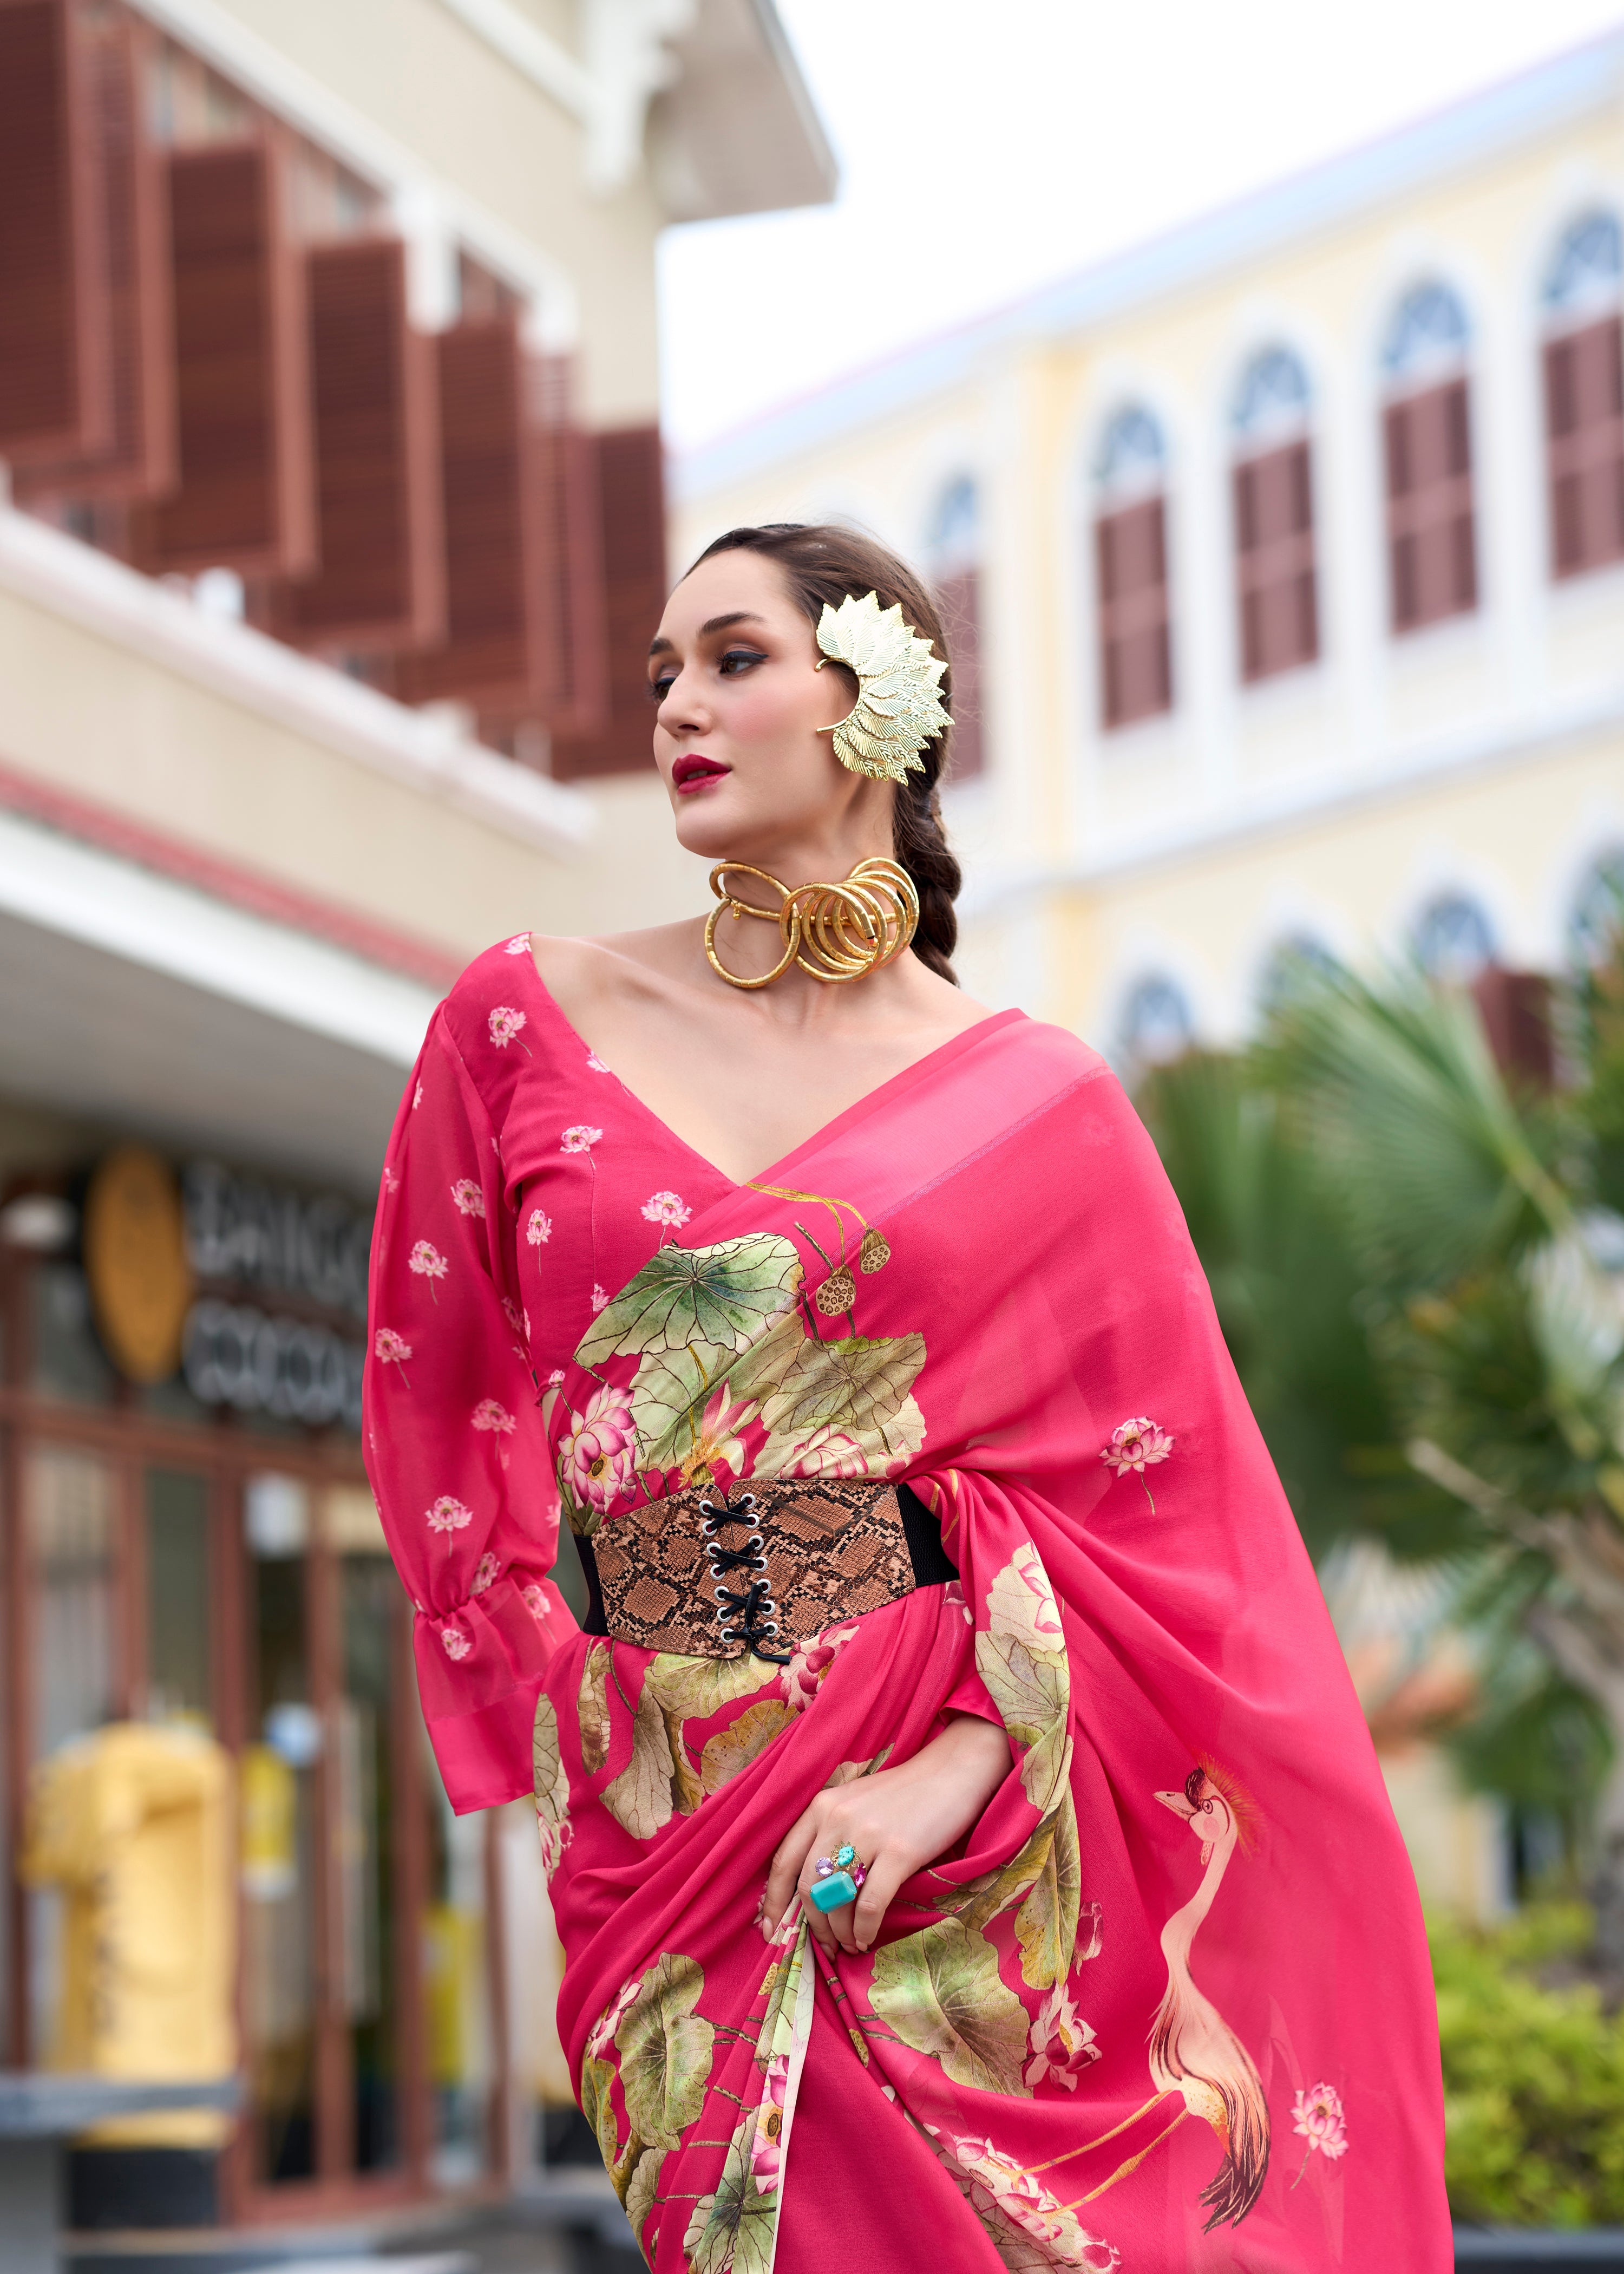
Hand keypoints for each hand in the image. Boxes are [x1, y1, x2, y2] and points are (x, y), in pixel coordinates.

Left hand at [762, 1712, 1009, 1956]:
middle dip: (812, 1924)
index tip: (769, 1930)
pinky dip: (865, 1929)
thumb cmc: (904, 1794)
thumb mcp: (855, 1803)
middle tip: (825, 1945)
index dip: (772, 1901)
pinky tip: (868, 1937)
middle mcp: (837, 1818)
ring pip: (836, 1899)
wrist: (951, 1772)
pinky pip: (870, 1904)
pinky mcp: (899, 1852)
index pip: (782, 1860)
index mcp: (821, 1806)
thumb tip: (812, 1892)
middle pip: (806, 1886)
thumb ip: (830, 1836)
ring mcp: (868, 1835)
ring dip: (840, 1932)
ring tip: (850, 1944)